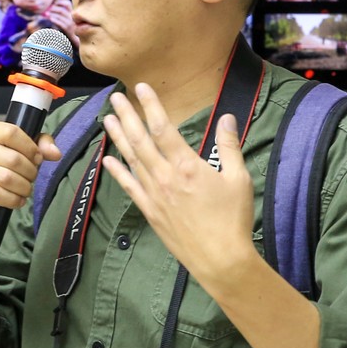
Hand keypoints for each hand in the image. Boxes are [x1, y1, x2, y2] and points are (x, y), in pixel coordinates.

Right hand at [0, 121, 61, 217]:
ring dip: (23, 187)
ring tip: (25, 190)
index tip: (37, 158)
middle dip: (29, 172)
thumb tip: (54, 152)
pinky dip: (12, 199)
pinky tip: (16, 200)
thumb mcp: (16, 151)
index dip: (30, 147)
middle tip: (31, 178)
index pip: (11, 132)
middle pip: (12, 158)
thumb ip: (38, 144)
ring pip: (5, 178)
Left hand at [41, 0, 73, 30]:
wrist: (71, 38)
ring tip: (46, 14)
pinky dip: (54, 20)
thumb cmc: (65, 27)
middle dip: (53, 9)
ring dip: (52, 14)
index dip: (61, 2)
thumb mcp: (64, 19)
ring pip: (60, 16)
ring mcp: (69, 23)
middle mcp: (71, 17)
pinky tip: (50, 19)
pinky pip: (60, 23)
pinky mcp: (67, 28)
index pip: (68, 4)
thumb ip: (59, 13)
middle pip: (62, 10)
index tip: (54, 3)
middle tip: (47, 9)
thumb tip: (50, 7)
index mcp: (71, 13)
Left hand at [99, 84, 253, 285]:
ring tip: (107, 119)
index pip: (164, 128)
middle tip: (115, 98)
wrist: (221, 259)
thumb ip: (229, 146)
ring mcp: (155, 195)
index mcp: (188, 166)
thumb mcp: (239, 179)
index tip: (140, 88)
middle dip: (127, 116)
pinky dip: (118, 172)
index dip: (151, 106)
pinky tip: (108, 159)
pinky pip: (130, 187)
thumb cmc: (233, 219)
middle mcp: (165, 178)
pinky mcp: (151, 212)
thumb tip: (226, 117)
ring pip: (131, 160)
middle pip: (141, 140)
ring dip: (118, 138)